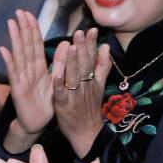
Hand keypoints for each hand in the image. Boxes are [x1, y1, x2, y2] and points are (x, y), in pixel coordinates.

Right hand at [0, 10, 54, 149]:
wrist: (36, 124)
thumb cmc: (45, 104)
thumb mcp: (56, 82)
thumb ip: (59, 64)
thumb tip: (64, 44)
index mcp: (38, 68)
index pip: (35, 44)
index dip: (32, 29)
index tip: (29, 14)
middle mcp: (28, 70)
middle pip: (26, 46)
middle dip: (23, 28)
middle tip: (19, 12)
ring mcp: (22, 79)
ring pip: (19, 55)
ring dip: (15, 39)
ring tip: (11, 24)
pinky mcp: (18, 90)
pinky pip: (14, 74)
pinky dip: (9, 62)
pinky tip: (3, 50)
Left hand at [51, 28, 112, 156]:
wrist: (86, 133)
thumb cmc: (89, 108)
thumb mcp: (99, 86)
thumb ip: (102, 67)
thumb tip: (106, 47)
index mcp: (92, 80)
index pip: (92, 59)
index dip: (91, 44)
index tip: (91, 29)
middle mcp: (85, 85)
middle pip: (84, 65)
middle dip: (83, 48)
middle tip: (80, 32)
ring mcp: (75, 95)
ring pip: (74, 76)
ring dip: (73, 62)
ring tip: (72, 47)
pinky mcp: (64, 105)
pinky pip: (61, 93)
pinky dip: (60, 84)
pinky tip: (57, 74)